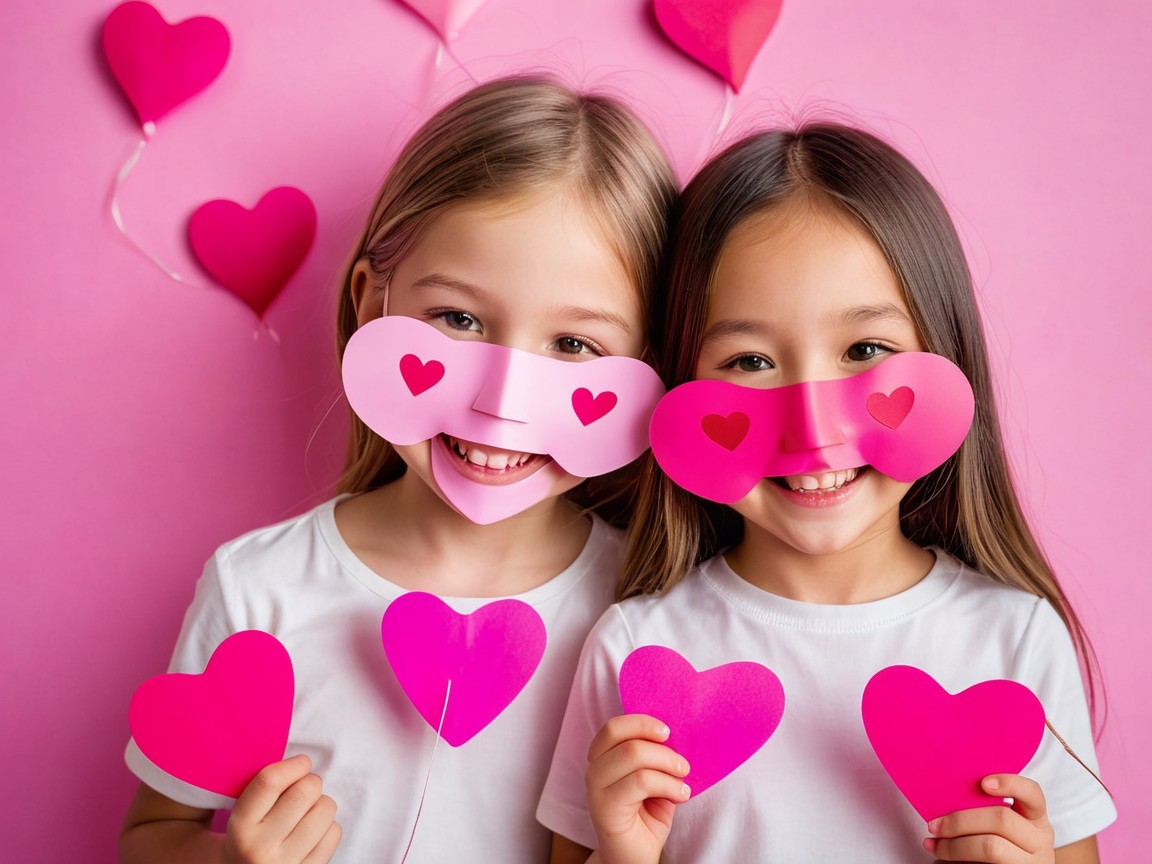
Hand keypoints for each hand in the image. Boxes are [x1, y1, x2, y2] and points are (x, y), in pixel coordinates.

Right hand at [223, 755, 341, 863]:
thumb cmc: (246, 835)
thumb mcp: (239, 813)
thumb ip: (263, 787)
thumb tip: (299, 760)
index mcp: (238, 828)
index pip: (270, 781)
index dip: (294, 764)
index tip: (301, 762)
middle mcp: (259, 850)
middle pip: (305, 791)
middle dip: (310, 781)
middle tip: (304, 787)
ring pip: (325, 809)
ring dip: (321, 803)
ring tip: (306, 811)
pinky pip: (334, 833)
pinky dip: (328, 826)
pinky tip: (311, 831)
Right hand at [585, 714, 690, 863]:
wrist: (634, 858)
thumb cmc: (646, 817)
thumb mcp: (654, 780)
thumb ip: (656, 759)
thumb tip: (675, 740)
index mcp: (602, 758)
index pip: (613, 727)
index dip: (641, 722)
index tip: (667, 732)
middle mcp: (593, 770)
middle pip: (622, 736)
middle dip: (660, 747)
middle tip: (683, 764)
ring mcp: (595, 789)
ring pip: (633, 755)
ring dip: (668, 766)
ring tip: (683, 782)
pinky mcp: (604, 808)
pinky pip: (640, 781)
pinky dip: (668, 784)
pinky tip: (680, 795)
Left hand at [924, 774, 1054, 862]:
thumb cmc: (998, 844)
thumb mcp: (1002, 826)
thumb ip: (985, 810)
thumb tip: (946, 796)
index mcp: (1035, 819)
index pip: (1032, 793)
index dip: (1010, 783)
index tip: (983, 782)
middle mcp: (1039, 841)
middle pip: (1001, 820)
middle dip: (961, 821)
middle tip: (933, 826)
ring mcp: (1030, 863)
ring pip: (991, 848)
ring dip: (954, 846)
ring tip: (933, 846)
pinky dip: (955, 863)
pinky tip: (942, 861)